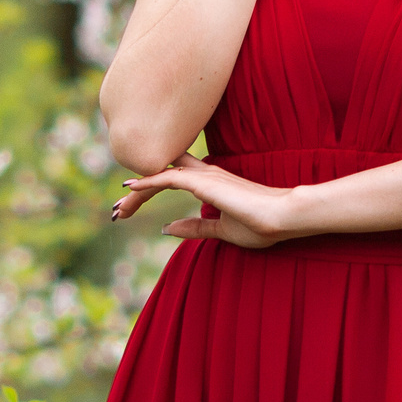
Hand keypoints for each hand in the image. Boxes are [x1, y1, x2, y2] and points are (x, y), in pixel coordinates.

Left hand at [109, 154, 300, 248]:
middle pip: (161, 172)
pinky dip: (148, 181)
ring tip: (119, 209)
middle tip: (118, 211)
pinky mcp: (205, 182)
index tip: (129, 209)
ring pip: (161, 174)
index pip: (171, 178)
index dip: (149, 188)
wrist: (283, 218)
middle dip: (138, 190)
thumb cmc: (260, 224)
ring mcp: (205, 175)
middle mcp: (205, 173)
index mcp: (210, 181)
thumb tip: (167, 228)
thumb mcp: (220, 229)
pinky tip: (130, 189)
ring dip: (138, 191)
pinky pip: (169, 177)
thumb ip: (194, 227)